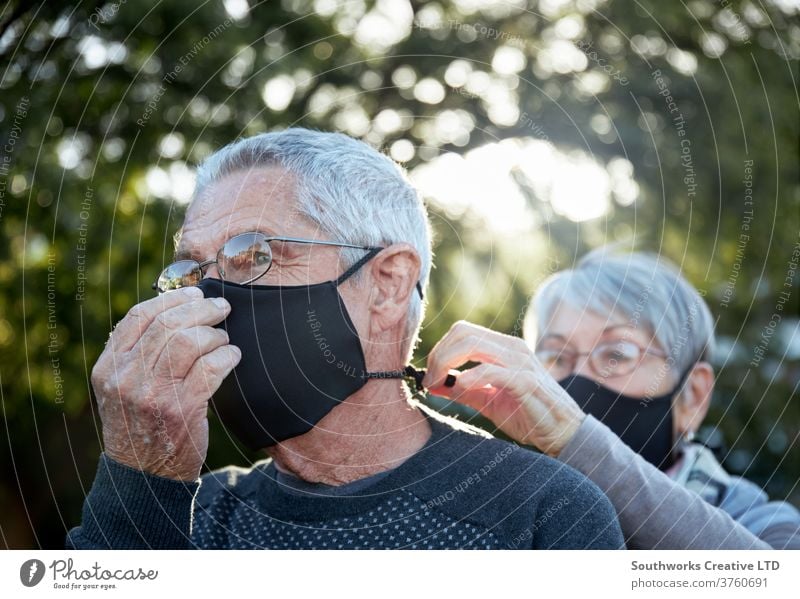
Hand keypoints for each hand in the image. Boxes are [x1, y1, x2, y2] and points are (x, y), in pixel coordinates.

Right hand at [91, 286, 240, 480]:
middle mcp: (126, 378)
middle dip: (201, 309)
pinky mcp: (181, 410)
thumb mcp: (124, 387)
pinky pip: (211, 368)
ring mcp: (152, 394)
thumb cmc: (142, 423)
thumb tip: (176, 309)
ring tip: (224, 340)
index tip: (196, 293)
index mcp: (108, 366)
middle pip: (168, 324)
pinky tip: (233, 357)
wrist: (144, 475)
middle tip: (221, 308)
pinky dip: (228, 356)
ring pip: (189, 341)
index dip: (172, 299)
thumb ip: (139, 353)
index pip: (138, 316)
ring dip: (215, 334)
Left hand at [422, 320, 585, 456]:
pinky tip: (461, 389)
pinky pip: (490, 371)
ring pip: (472, 345)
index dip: (439, 350)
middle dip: (438, 356)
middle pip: (462, 333)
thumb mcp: (488, 401)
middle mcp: (511, 348)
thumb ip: (462, 391)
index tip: (429, 376)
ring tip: (438, 385)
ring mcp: (520, 362)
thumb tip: (433, 384)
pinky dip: (469, 378)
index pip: (462, 332)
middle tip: (429, 381)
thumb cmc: (528, 415)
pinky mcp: (526, 381)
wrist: (564, 434)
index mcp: (503, 348)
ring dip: (446, 364)